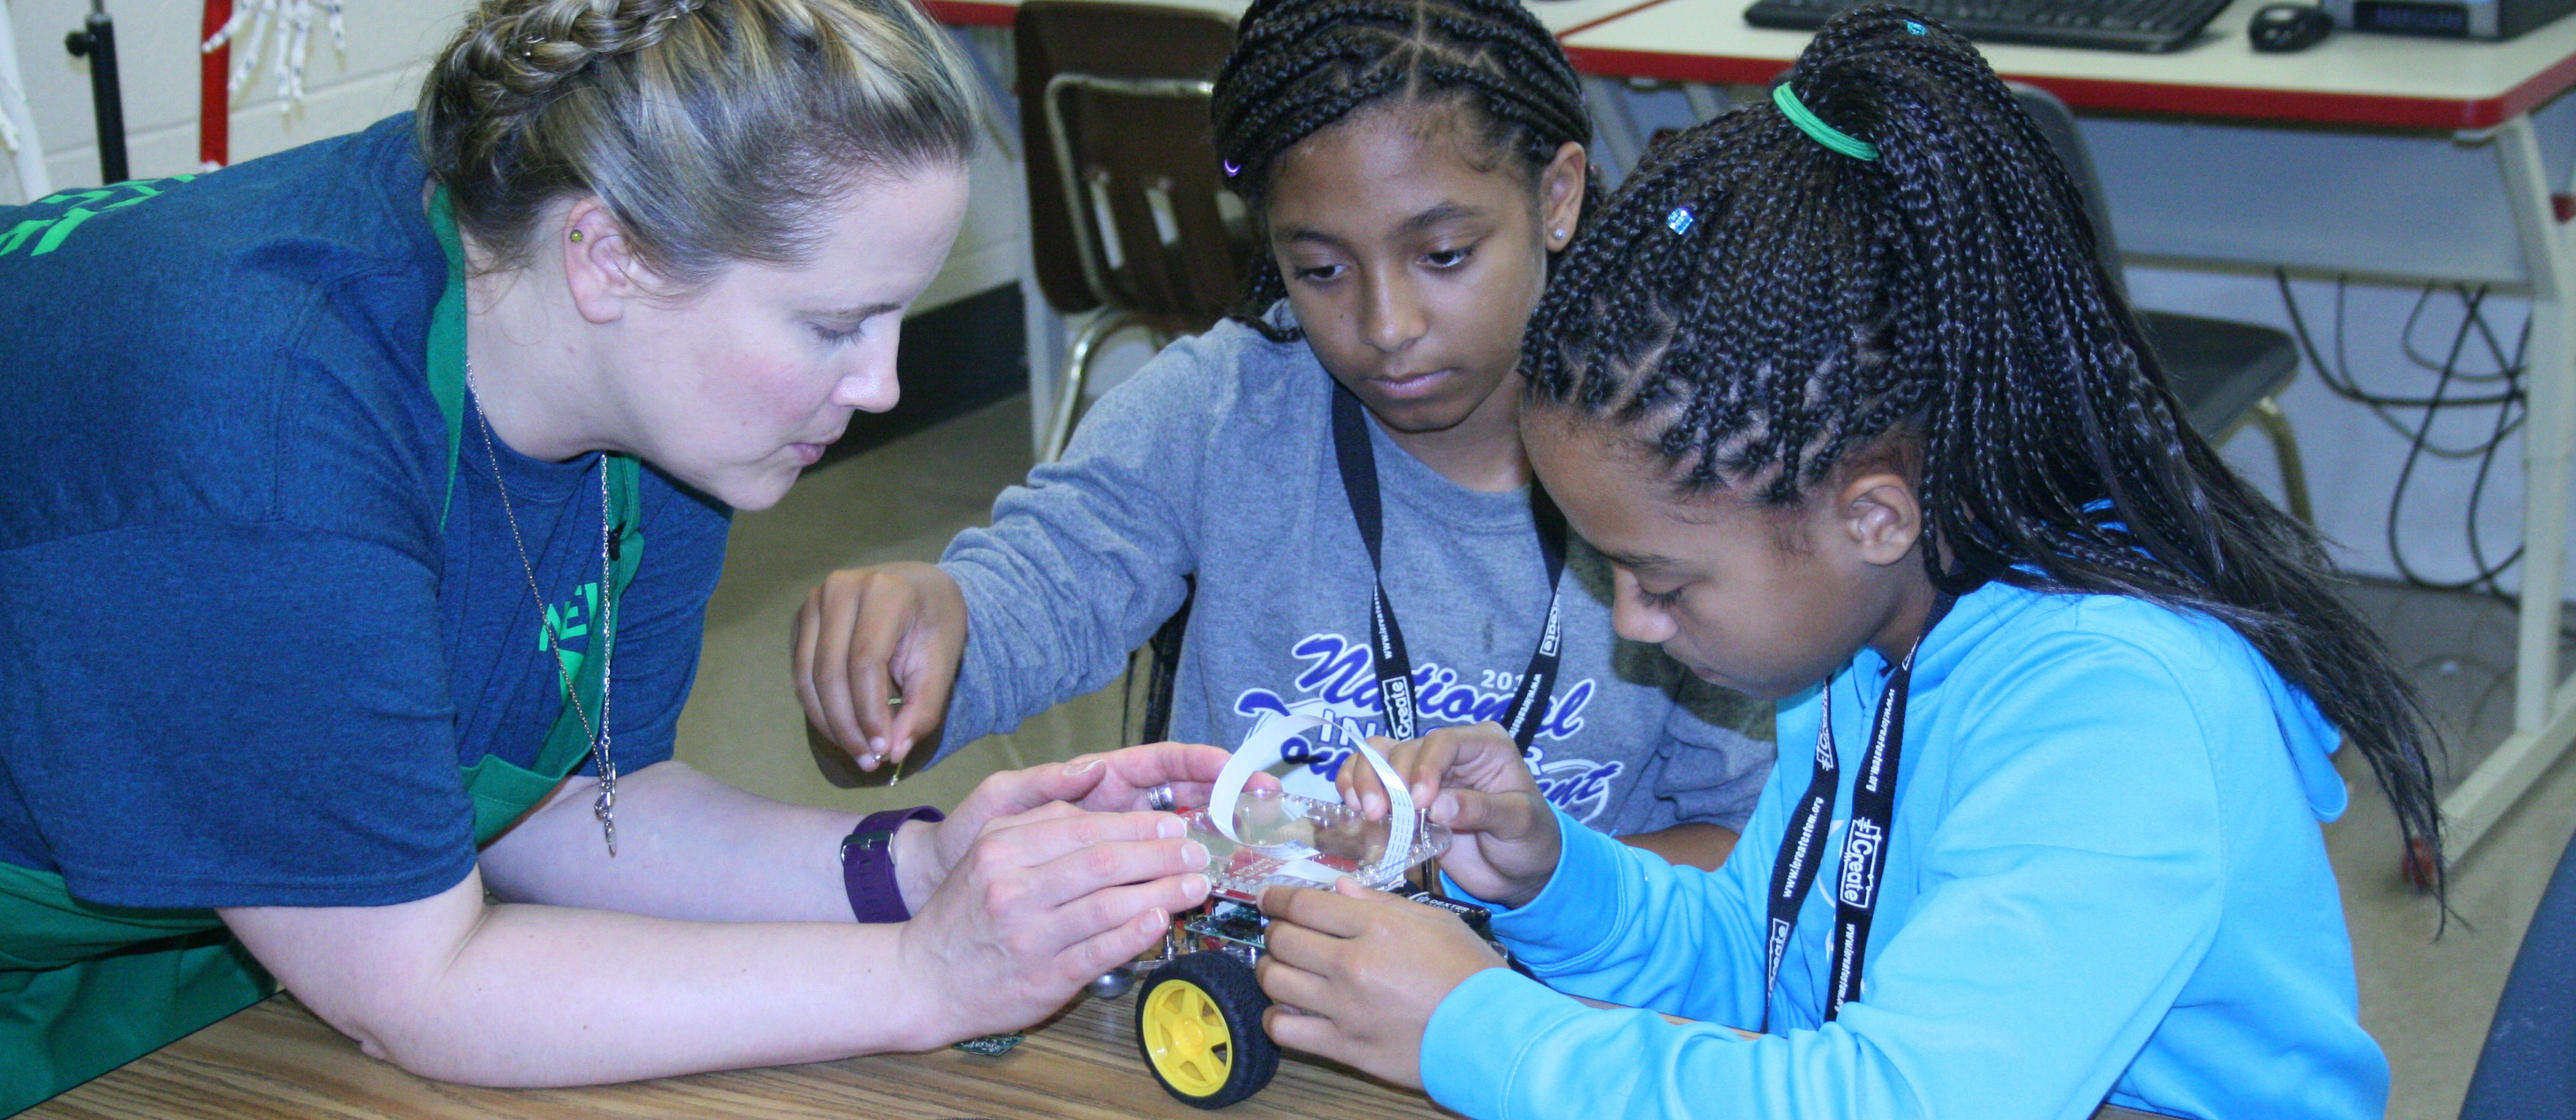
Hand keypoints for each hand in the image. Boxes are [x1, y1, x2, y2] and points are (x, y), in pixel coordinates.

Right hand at [794, 562, 965, 769]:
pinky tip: (842, 728)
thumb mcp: (943, 663)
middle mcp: (840, 589)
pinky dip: (818, 706)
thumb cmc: (935, 622)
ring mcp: (814, 600)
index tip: (882, 751)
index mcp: (884, 592)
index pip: (864, 663)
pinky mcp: (801, 618)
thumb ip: (923, 707)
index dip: (869, 713)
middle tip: (867, 761)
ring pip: (807, 676)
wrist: (919, 587)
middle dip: (847, 726)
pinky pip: (800, 671)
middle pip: (830, 672)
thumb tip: (893, 753)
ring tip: (856, 751)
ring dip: (829, 722)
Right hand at [896, 806, 1212, 1043]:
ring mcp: (1029, 936)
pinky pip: (1100, 952)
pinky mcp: (1043, 978)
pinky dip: (1135, 935)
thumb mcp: (988, 849)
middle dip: (1160, 855)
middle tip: (1196, 852)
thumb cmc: (967, 909)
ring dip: (1162, 892)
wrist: (922, 978)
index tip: (1174, 825)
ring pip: (1108, 906)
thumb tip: (1099, 787)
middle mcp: (1013, 889)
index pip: (1084, 828)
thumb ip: (1040, 819)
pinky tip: (1161, 921)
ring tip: (1195, 885)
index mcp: (1002, 848)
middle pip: (1103, 863)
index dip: (1138, 825)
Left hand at [1254, 880, 1505, 1088]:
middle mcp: (1353, 964)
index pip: (1303, 904)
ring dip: (1272, 970)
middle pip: (1283, 939)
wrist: (1493, 1035)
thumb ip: (1382, 902)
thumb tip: (1340, 888)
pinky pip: (1284, 1028)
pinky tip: (1290, 1009)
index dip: (1277, 897)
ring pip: (1275, 981)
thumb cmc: (1471, 973)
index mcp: (1376, 926)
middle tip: (1284, 933)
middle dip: (1276, 931)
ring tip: (1284, 969)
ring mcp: (1344, 1008)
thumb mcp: (1435, 921)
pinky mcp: (1344, 1046)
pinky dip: (1277, 1016)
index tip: (1269, 897)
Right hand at [1335, 722, 1562, 907]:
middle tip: (1380, 813)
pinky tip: (1354, 809)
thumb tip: (1437, 805)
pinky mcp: (1403, 797)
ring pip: (1379, 755)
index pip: (1444, 742)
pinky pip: (1370, 778)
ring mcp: (1423, 773)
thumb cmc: (1530, 840)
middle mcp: (1450, 752)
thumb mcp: (1518, 822)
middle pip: (1404, 748)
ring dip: (1365, 779)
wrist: (1520, 873)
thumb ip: (1481, 809)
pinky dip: (1355, 788)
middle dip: (1388, 779)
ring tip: (1366, 811)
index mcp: (1484, 745)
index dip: (1424, 766)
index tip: (1419, 802)